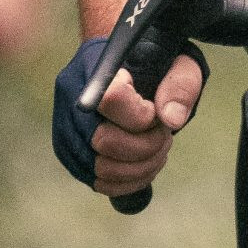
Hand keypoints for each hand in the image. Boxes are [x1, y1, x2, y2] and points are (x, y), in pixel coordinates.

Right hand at [51, 36, 205, 195]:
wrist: (132, 69)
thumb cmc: (156, 66)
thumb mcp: (179, 65)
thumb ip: (180, 86)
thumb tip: (171, 119)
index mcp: (97, 66)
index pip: (111, 100)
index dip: (142, 116)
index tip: (156, 113)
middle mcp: (71, 96)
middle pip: (104, 141)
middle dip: (145, 147)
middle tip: (163, 136)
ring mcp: (66, 127)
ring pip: (101, 169)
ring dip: (140, 168)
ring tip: (157, 151)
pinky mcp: (69, 153)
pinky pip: (99, 182)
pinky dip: (128, 182)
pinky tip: (144, 166)